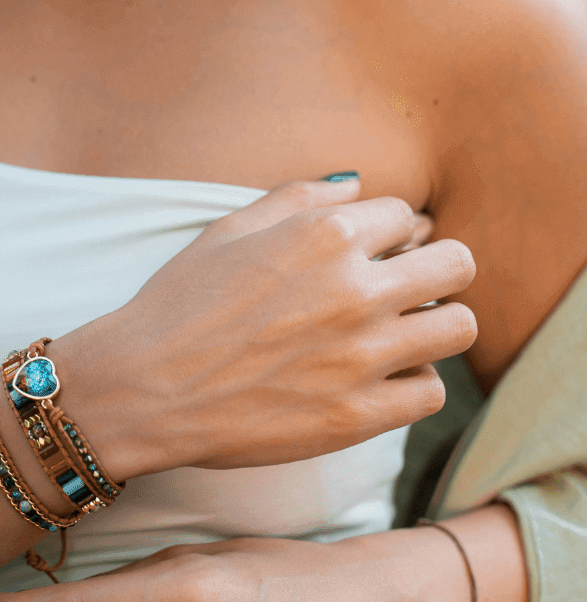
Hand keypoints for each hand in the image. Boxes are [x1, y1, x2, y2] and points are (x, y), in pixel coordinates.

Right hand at [51, 177, 474, 477]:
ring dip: (433, 324)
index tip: (366, 254)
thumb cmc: (178, 304)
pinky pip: (431, 391)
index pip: (406, 215)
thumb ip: (298, 198)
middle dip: (433, 269)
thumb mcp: (228, 231)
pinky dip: (411, 381)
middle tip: (400, 288)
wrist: (143, 388)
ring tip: (396, 333)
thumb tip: (354, 186)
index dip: (386, 234)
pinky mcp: (356, 415)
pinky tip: (376, 377)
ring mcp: (361, 356)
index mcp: (324, 236)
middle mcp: (354, 291)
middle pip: (456, 264)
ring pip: (457, 326)